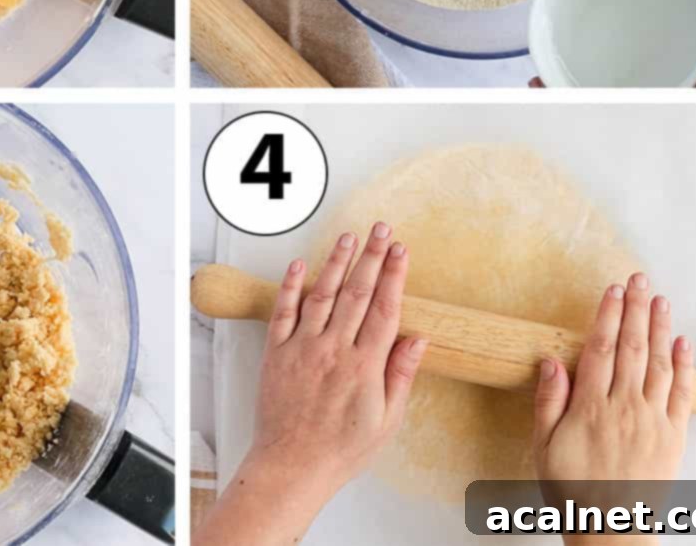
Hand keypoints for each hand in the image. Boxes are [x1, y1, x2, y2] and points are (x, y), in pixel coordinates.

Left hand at [252, 223, 426, 484]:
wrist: (293, 466)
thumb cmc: (342, 449)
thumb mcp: (387, 420)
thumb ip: (401, 375)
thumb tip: (419, 338)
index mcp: (364, 366)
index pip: (385, 309)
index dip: (394, 275)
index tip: (401, 250)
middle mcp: (334, 350)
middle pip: (357, 292)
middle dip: (371, 256)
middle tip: (380, 229)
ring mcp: (303, 348)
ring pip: (322, 295)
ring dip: (336, 263)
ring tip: (348, 237)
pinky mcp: (277, 352)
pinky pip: (283, 312)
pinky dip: (291, 286)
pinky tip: (300, 265)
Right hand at [533, 273, 692, 544]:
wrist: (610, 526)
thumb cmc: (572, 487)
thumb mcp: (544, 446)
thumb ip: (548, 402)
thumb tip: (550, 362)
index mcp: (591, 408)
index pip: (600, 350)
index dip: (606, 316)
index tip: (611, 291)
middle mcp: (625, 408)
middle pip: (631, 348)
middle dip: (635, 310)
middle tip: (638, 280)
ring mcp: (653, 421)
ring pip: (657, 365)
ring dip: (659, 329)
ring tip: (659, 300)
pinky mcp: (673, 437)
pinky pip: (680, 395)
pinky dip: (683, 367)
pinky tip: (682, 343)